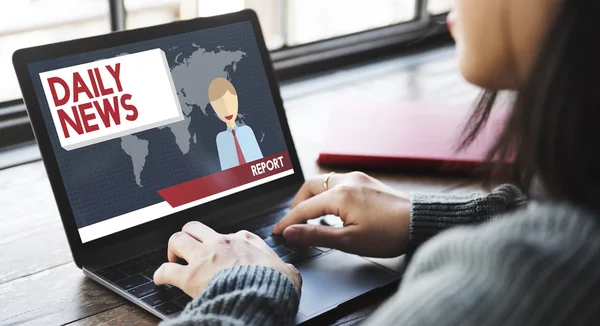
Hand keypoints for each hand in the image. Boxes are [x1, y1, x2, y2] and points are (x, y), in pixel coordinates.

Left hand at [154, 221, 301, 297]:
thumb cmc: (275, 285)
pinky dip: (160, 274)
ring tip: (173, 259)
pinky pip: (166, 270)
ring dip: (173, 249)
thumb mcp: (288, 272)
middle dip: (189, 236)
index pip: (229, 234)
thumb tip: (289, 273)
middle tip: (188, 249)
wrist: (262, 296)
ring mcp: (204, 257)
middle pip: (195, 227)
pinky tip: (160, 279)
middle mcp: (221, 243)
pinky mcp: (190, 276)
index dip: (223, 244)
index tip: (222, 252)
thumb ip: (285, 268)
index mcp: (245, 240)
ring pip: (177, 239)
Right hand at [272, 172, 409, 257]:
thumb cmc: (389, 233)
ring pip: (323, 182)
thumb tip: (291, 232)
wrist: (420, 221)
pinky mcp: (366, 181)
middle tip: (293, 221)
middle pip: (309, 187)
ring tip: (309, 216)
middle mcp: (346, 181)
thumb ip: (316, 235)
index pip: (304, 208)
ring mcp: (357, 178)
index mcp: (339, 195)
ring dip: (312, 197)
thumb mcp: (349, 241)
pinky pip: (337, 182)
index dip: (288, 221)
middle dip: (297, 203)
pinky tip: (331, 208)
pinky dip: (326, 193)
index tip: (278, 232)